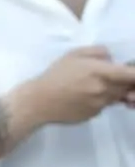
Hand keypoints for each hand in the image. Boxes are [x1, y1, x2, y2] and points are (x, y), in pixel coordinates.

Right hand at [16, 46, 134, 125]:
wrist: (41, 101)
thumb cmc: (55, 74)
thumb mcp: (72, 55)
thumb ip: (95, 52)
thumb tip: (110, 58)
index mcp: (100, 72)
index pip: (131, 75)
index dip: (134, 74)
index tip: (132, 72)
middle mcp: (105, 89)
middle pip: (127, 87)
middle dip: (124, 82)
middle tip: (111, 76)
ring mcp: (102, 104)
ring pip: (118, 96)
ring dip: (114, 90)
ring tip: (94, 85)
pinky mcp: (96, 114)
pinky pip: (106, 105)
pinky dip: (101, 99)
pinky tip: (85, 96)